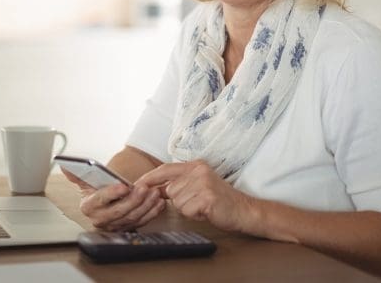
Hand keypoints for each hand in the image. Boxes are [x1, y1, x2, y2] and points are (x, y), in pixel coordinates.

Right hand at [61, 169, 165, 230]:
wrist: (106, 199)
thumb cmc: (96, 188)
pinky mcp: (128, 227)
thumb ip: (77, 173)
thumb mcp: (86, 180)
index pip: (100, 200)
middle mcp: (101, 219)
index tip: (123, 186)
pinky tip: (158, 202)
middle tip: (143, 188)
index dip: (112, 193)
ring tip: (154, 192)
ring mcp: (115, 225)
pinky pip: (142, 221)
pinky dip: (152, 212)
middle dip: (133, 200)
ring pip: (132, 217)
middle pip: (118, 211)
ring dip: (145, 205)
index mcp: (88, 206)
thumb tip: (65, 165)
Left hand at [136, 160, 255, 232]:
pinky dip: (195, 214)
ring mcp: (203, 183)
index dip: (150, 178)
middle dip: (179, 201)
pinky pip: (187, 209)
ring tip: (203, 206)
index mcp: (195, 165)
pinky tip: (206, 211)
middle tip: (198, 202)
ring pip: (177, 201)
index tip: (136, 185)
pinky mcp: (207, 197)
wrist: (243, 210)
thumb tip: (154, 188)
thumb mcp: (198, 185)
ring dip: (188, 208)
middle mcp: (198, 170)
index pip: (165, 169)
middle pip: (170, 189)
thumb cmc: (219, 200)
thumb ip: (178, 184)